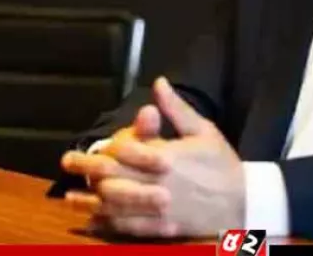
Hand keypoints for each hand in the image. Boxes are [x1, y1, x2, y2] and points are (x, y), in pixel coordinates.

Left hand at [66, 77, 245, 238]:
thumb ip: (176, 109)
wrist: (245, 202)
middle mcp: (159, 183)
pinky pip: (129, 227)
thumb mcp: (203, 130)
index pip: (127, 150)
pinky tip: (94, 219)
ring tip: (70, 197)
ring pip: (116, 204)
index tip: (93, 145)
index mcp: (168, 156)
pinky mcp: (162, 229)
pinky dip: (109, 224)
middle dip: (87, 169)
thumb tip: (158, 83)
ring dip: (90, 200)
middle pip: (114, 176)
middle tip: (67, 162)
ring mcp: (159, 209)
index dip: (107, 147)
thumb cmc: (222, 164)